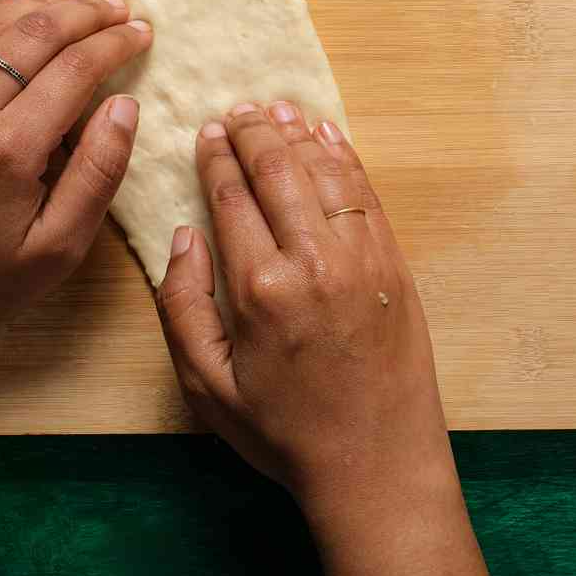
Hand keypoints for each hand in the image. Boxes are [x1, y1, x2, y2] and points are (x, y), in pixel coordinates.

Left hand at [0, 0, 150, 351]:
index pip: (73, 69)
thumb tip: (124, 107)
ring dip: (43, 3)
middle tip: (121, 7)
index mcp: (8, 148)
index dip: (113, 44)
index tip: (142, 32)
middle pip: (35, 35)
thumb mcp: (57, 249)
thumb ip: (97, 174)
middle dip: (85, 14)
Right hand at [155, 102, 451, 509]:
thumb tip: (183, 236)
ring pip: (324, 170)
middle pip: (278, 170)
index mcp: (261, 289)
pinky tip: (325, 135)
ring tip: (275, 109)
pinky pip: (365, 192)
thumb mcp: (208, 388)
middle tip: (236, 110)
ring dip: (296, 133)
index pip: (232, 196)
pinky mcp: (393, 263)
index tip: (206, 131)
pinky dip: (343, 156)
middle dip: (253, 131)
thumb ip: (182, 308)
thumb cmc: (284, 433)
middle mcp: (313, 261)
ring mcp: (361, 257)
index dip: (217, 157)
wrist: (375, 466)